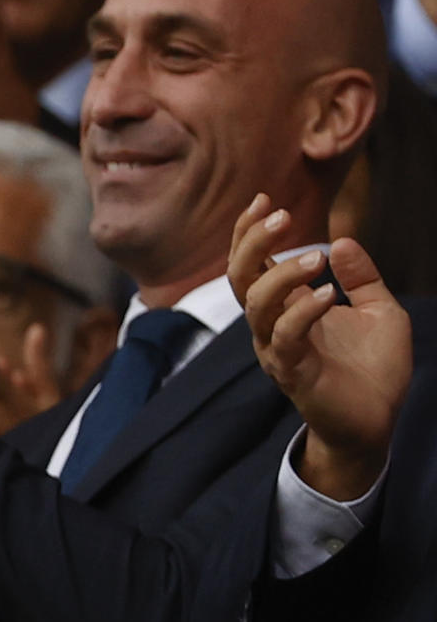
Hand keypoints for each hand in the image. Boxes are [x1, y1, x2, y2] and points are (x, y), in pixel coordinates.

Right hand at [229, 194, 410, 499]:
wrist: (376, 422)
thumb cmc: (374, 370)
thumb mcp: (380, 311)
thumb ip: (362, 277)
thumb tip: (342, 242)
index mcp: (286, 308)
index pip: (252, 264)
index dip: (250, 232)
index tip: (264, 199)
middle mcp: (271, 326)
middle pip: (241, 278)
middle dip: (252, 243)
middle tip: (280, 215)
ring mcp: (278, 349)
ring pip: (255, 305)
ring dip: (281, 275)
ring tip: (315, 257)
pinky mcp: (293, 372)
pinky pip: (286, 337)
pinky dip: (304, 311)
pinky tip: (329, 294)